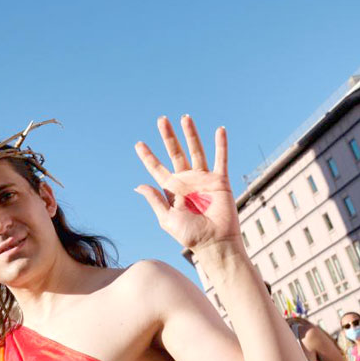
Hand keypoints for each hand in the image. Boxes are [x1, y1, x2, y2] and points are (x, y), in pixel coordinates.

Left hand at [134, 116, 236, 253]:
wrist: (214, 242)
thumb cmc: (189, 235)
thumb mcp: (166, 218)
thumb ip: (155, 200)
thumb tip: (138, 185)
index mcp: (172, 189)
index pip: (157, 168)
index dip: (148, 156)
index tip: (139, 144)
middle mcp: (186, 181)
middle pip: (176, 153)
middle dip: (168, 137)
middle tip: (161, 120)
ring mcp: (203, 179)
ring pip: (196, 150)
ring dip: (191, 134)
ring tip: (185, 118)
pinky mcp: (220, 180)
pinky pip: (221, 159)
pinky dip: (221, 145)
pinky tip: (219, 130)